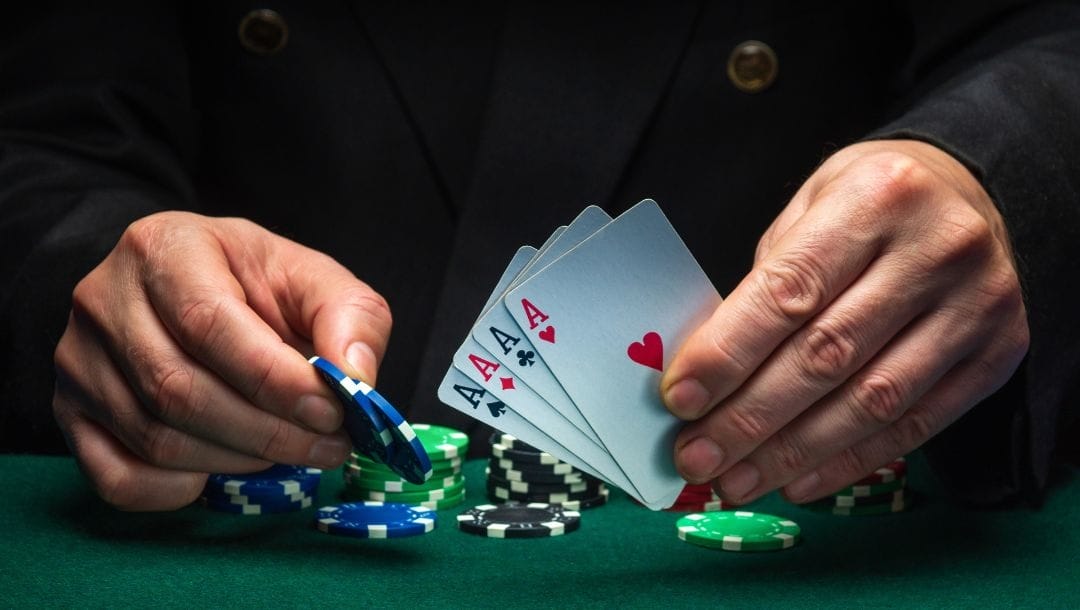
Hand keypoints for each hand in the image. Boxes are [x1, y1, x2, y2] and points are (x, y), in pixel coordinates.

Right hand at [52, 212, 391, 510]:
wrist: (184, 287)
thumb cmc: (253, 284)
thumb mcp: (312, 279)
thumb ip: (349, 317)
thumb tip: (355, 379)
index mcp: (165, 248)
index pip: (208, 323)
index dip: (274, 380)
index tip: (332, 411)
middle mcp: (104, 300)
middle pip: (179, 389)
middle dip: (268, 432)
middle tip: (329, 446)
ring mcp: (78, 360)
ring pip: (155, 438)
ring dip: (238, 461)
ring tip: (292, 451)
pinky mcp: (71, 413)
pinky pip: (116, 478)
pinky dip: (178, 491)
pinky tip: (224, 471)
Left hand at [662, 140, 1028, 503]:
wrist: (970, 197)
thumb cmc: (868, 203)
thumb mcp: (808, 208)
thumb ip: (766, 283)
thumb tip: (707, 374)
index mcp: (877, 198)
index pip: (789, 291)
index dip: (728, 353)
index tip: (679, 400)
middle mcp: (936, 250)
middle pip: (827, 355)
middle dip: (749, 418)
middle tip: (696, 457)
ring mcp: (977, 306)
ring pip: (871, 401)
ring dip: (792, 453)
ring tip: (737, 481)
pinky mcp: (997, 355)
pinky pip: (915, 425)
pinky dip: (849, 462)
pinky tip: (798, 482)